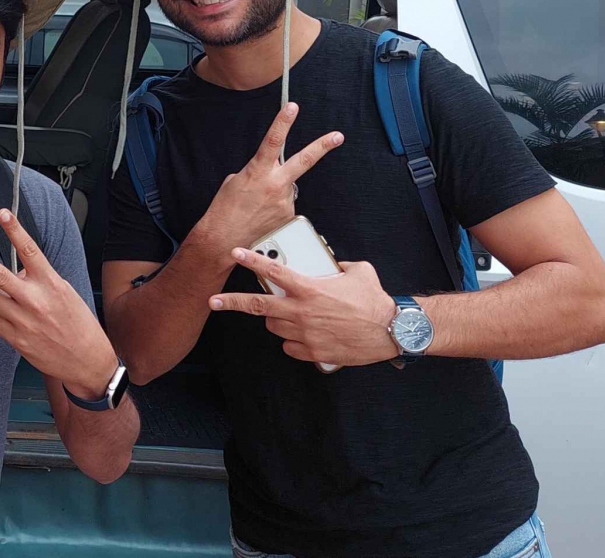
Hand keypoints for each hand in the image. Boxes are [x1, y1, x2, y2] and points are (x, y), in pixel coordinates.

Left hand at [0, 209, 117, 398]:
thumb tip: (15, 274)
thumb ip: (39, 280)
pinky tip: (12, 319)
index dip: (15, 230)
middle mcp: (36, 300)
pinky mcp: (16, 340)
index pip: (30, 251)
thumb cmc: (77, 323)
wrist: (86, 361)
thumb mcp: (64, 293)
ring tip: (12, 303)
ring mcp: (24, 321)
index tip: (3, 213)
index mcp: (51, 284)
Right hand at [199, 103, 343, 251]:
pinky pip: (286, 205)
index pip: (274, 141)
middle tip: (337, 136)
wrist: (225, 238)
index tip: (292, 107)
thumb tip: (269, 172)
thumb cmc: (225, 210)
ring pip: (289, 187)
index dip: (283, 122)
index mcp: (258, 172)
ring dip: (277, 191)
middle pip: (304, 160)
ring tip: (258, 206)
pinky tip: (263, 215)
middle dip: (322, 146)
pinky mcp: (289, 217)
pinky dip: (276, 207)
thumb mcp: (235, 181)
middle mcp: (275, 185)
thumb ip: (256, 172)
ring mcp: (284, 202)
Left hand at [209, 249, 400, 366]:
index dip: (252, 260)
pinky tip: (306, 335)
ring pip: (274, 326)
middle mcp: (302, 311)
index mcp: (310, 288)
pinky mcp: (312, 352)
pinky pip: (289, 347)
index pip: (274, 272)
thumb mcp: (358, 272)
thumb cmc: (374, 300)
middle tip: (213, 300)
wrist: (391, 331)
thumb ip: (338, 265)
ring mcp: (305, 333)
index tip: (235, 253)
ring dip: (276, 320)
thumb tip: (331, 262)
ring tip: (292, 315)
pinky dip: (293, 341)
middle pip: (258, 307)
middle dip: (232, 302)